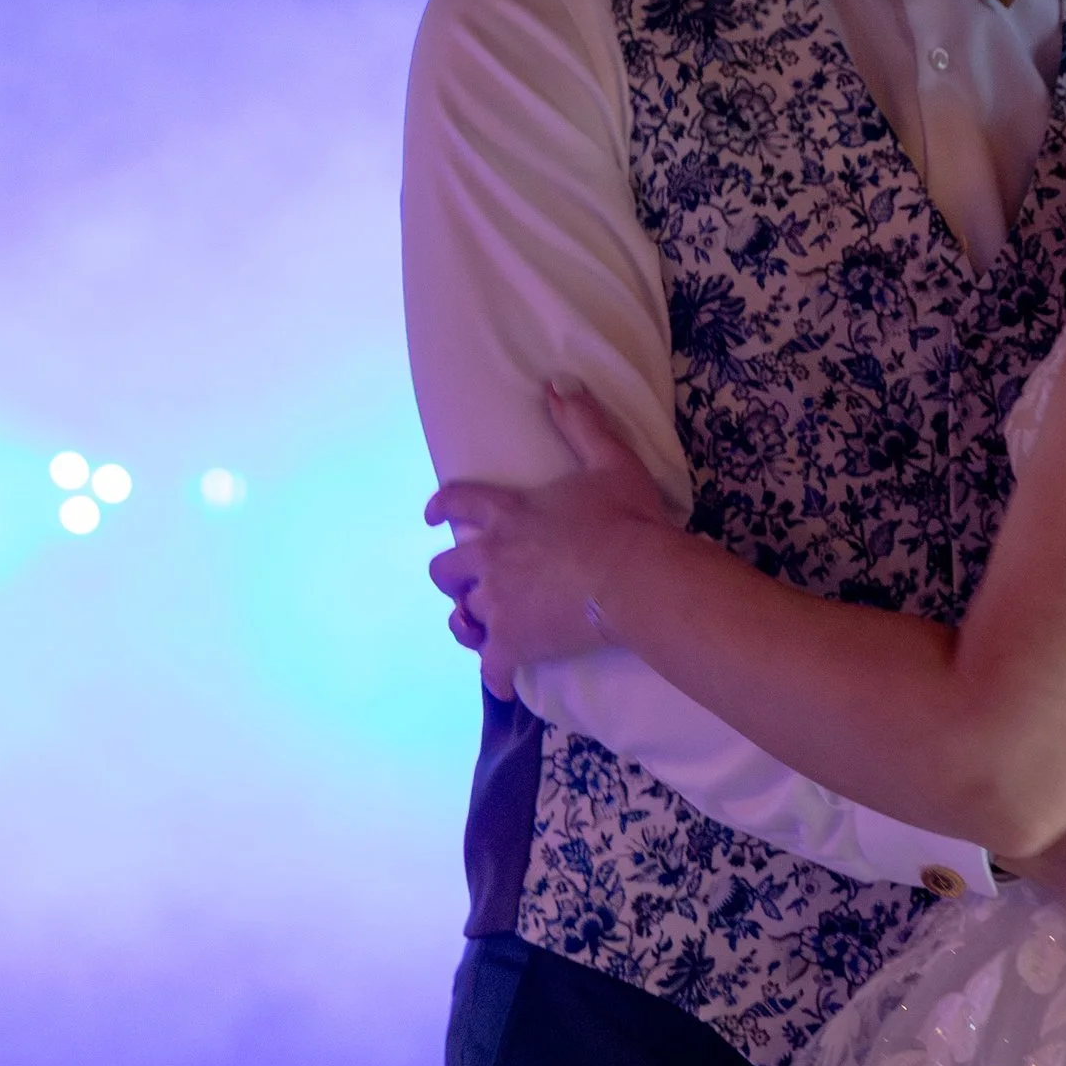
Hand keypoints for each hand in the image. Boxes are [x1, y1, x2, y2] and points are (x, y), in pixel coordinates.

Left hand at [425, 382, 681, 696]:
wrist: (633, 577)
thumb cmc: (625, 518)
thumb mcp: (609, 459)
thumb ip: (580, 422)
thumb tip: (555, 383)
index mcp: (508, 513)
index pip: (458, 503)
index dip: (441, 507)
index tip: (432, 515)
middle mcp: (490, 558)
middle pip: (445, 569)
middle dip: (451, 574)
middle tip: (466, 579)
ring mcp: (498, 604)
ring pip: (461, 616)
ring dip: (469, 620)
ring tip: (480, 626)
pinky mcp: (513, 642)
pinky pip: (492, 667)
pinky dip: (496, 674)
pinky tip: (502, 682)